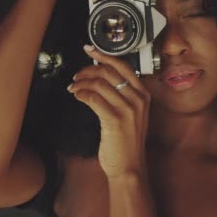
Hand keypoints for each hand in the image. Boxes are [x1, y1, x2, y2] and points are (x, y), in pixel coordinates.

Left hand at [67, 45, 150, 177]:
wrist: (129, 167)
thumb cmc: (127, 141)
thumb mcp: (132, 114)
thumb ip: (122, 94)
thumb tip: (101, 75)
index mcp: (143, 94)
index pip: (122, 65)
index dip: (103, 55)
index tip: (90, 49)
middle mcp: (137, 99)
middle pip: (108, 71)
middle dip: (87, 70)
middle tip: (76, 76)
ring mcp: (127, 109)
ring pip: (99, 83)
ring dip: (81, 83)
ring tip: (73, 87)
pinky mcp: (114, 119)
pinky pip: (93, 98)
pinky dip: (81, 94)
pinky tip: (77, 96)